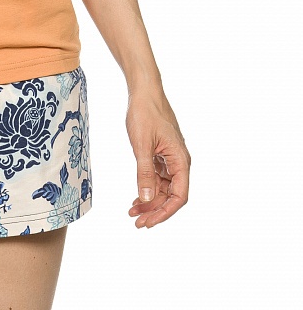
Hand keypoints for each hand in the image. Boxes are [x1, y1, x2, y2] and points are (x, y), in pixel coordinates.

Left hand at [125, 88, 190, 227]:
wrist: (143, 91)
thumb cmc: (145, 113)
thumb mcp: (142, 145)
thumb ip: (145, 172)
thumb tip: (147, 198)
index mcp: (181, 160)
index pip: (179, 196)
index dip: (165, 212)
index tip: (149, 222)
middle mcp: (179, 162)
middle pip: (172, 195)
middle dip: (155, 210)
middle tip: (137, 223)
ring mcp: (170, 158)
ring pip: (164, 188)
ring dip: (150, 201)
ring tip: (133, 212)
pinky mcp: (161, 154)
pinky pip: (157, 177)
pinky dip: (148, 187)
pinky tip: (136, 197)